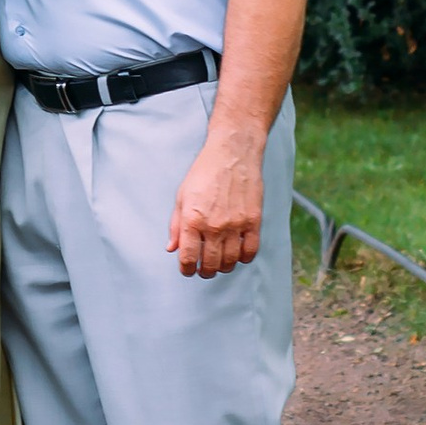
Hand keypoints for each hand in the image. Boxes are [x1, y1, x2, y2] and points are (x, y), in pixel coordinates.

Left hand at [168, 129, 265, 277]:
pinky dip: (243, 258)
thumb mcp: (182, 196)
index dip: (186, 269)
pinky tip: (238, 254)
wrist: (233, 153)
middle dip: (205, 271)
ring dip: (224, 267)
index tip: (188, 270)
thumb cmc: (205, 171)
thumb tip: (172, 248)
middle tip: (204, 269)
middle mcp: (213, 225)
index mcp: (192, 219)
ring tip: (220, 263)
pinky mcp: (253, 221)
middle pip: (210, 264)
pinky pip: (250, 251)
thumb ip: (176, 225)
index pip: (188, 258)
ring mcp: (235, 225)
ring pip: (230, 261)